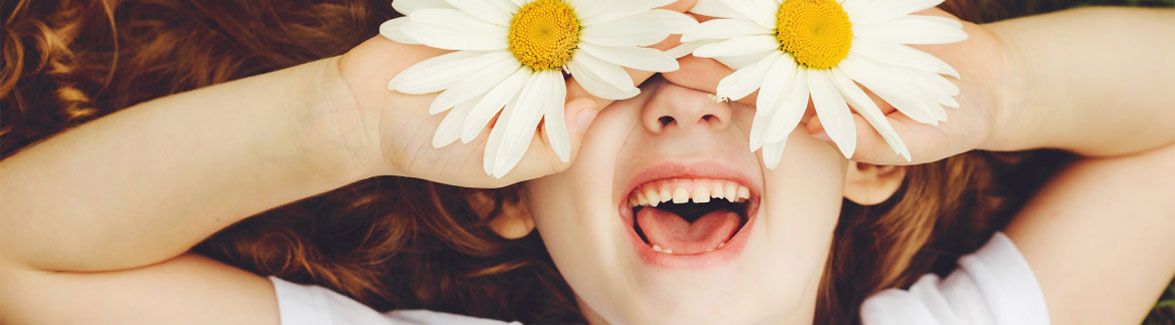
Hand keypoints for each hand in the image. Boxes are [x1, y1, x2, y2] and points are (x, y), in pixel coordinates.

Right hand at [327, 1, 694, 187]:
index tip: (685, 33)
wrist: (367, 110)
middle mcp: (544, 61)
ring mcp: (518, 32)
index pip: (614, 72)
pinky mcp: (489, 10)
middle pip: (607, 32)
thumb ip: (552, 142)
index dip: (651, 52)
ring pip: (576, 8)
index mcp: (555, 98)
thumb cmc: (434, 147)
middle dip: (647, 16)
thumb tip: (598, 106)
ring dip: (615, 1)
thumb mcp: (500, 162)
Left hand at [665, 9, 1013, 164]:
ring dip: (737, 8)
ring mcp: (834, 34)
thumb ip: (864, 140)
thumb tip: (808, 130)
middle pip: (752, 49)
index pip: (752, 91)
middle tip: (668, 26)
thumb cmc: (947, 125)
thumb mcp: (911, 142)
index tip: (675, 68)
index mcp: (814, 103)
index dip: (713, 78)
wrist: (986, 81)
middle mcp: (816, 66)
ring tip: (694, 2)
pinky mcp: (857, 10)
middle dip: (709, 38)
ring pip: (777, 16)